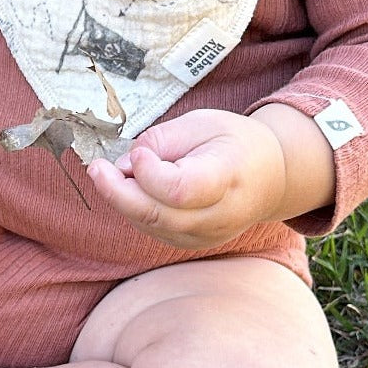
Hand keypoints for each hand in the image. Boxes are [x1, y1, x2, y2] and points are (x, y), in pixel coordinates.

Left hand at [87, 109, 290, 251]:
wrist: (270, 177)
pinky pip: (153, 230)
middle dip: (118, 192)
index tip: (138, 154)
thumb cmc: (234, 143)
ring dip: (122, 200)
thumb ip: (162, 140)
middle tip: (97, 168)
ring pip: (150, 226)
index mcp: (228, 177)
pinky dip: (134, 209)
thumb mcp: (202, 122)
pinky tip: (129, 187)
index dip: (151, 175)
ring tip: (109, 173)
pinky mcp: (192, 244)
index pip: (181, 190)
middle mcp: (219, 215)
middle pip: (158, 215)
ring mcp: (206, 236)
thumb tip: (124, 164)